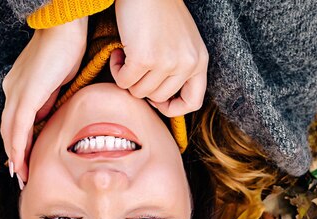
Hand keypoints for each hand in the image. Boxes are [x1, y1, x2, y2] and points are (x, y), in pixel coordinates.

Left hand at [1, 17, 87, 183]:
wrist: (65, 27)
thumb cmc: (65, 49)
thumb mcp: (56, 81)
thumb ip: (47, 101)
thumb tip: (44, 118)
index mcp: (18, 87)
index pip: (15, 121)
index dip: (18, 143)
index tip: (24, 161)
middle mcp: (12, 91)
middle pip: (8, 130)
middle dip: (14, 155)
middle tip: (21, 176)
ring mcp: (16, 92)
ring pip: (10, 132)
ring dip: (16, 156)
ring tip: (22, 176)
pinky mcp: (26, 95)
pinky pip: (18, 127)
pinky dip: (18, 147)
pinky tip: (22, 162)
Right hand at [112, 0, 208, 116]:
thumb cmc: (161, 12)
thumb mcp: (183, 43)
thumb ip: (180, 67)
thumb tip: (159, 100)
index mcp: (200, 61)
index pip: (193, 102)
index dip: (172, 108)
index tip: (156, 100)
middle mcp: (187, 64)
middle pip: (158, 98)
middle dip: (142, 86)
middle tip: (135, 67)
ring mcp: (166, 62)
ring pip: (139, 91)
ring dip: (127, 77)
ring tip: (128, 55)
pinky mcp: (144, 58)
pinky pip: (124, 81)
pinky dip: (117, 69)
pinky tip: (119, 52)